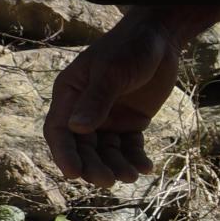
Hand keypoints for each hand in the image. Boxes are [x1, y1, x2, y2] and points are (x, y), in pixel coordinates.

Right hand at [45, 10, 196, 184]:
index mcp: (70, 95)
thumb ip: (97, 100)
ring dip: (116, 165)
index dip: (64, 154)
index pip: (59, 131)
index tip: (73, 174)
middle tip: (108, 181)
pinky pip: (130, 146)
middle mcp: (84, 110)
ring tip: (131, 176)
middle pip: (83, 147)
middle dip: (93, 165)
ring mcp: (108, 118)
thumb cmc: (129, 48)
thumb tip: (76, 129)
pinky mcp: (131, 122)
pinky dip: (135, 158)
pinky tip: (145, 168)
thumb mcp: (112, 72)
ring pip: (107, 151)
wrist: (160, 39)